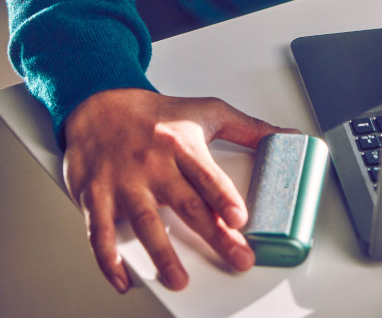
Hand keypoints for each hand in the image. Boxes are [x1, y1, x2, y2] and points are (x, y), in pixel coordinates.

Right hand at [62, 88, 299, 292]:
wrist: (95, 104)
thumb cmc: (151, 114)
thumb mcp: (203, 111)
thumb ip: (247, 128)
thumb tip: (286, 138)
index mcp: (180, 145)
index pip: (206, 174)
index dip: (223, 197)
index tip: (238, 218)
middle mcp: (152, 165)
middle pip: (186, 205)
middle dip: (213, 235)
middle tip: (237, 258)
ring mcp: (123, 183)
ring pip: (145, 222)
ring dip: (162, 254)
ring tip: (178, 278)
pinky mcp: (95, 196)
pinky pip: (100, 232)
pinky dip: (109, 259)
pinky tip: (123, 279)